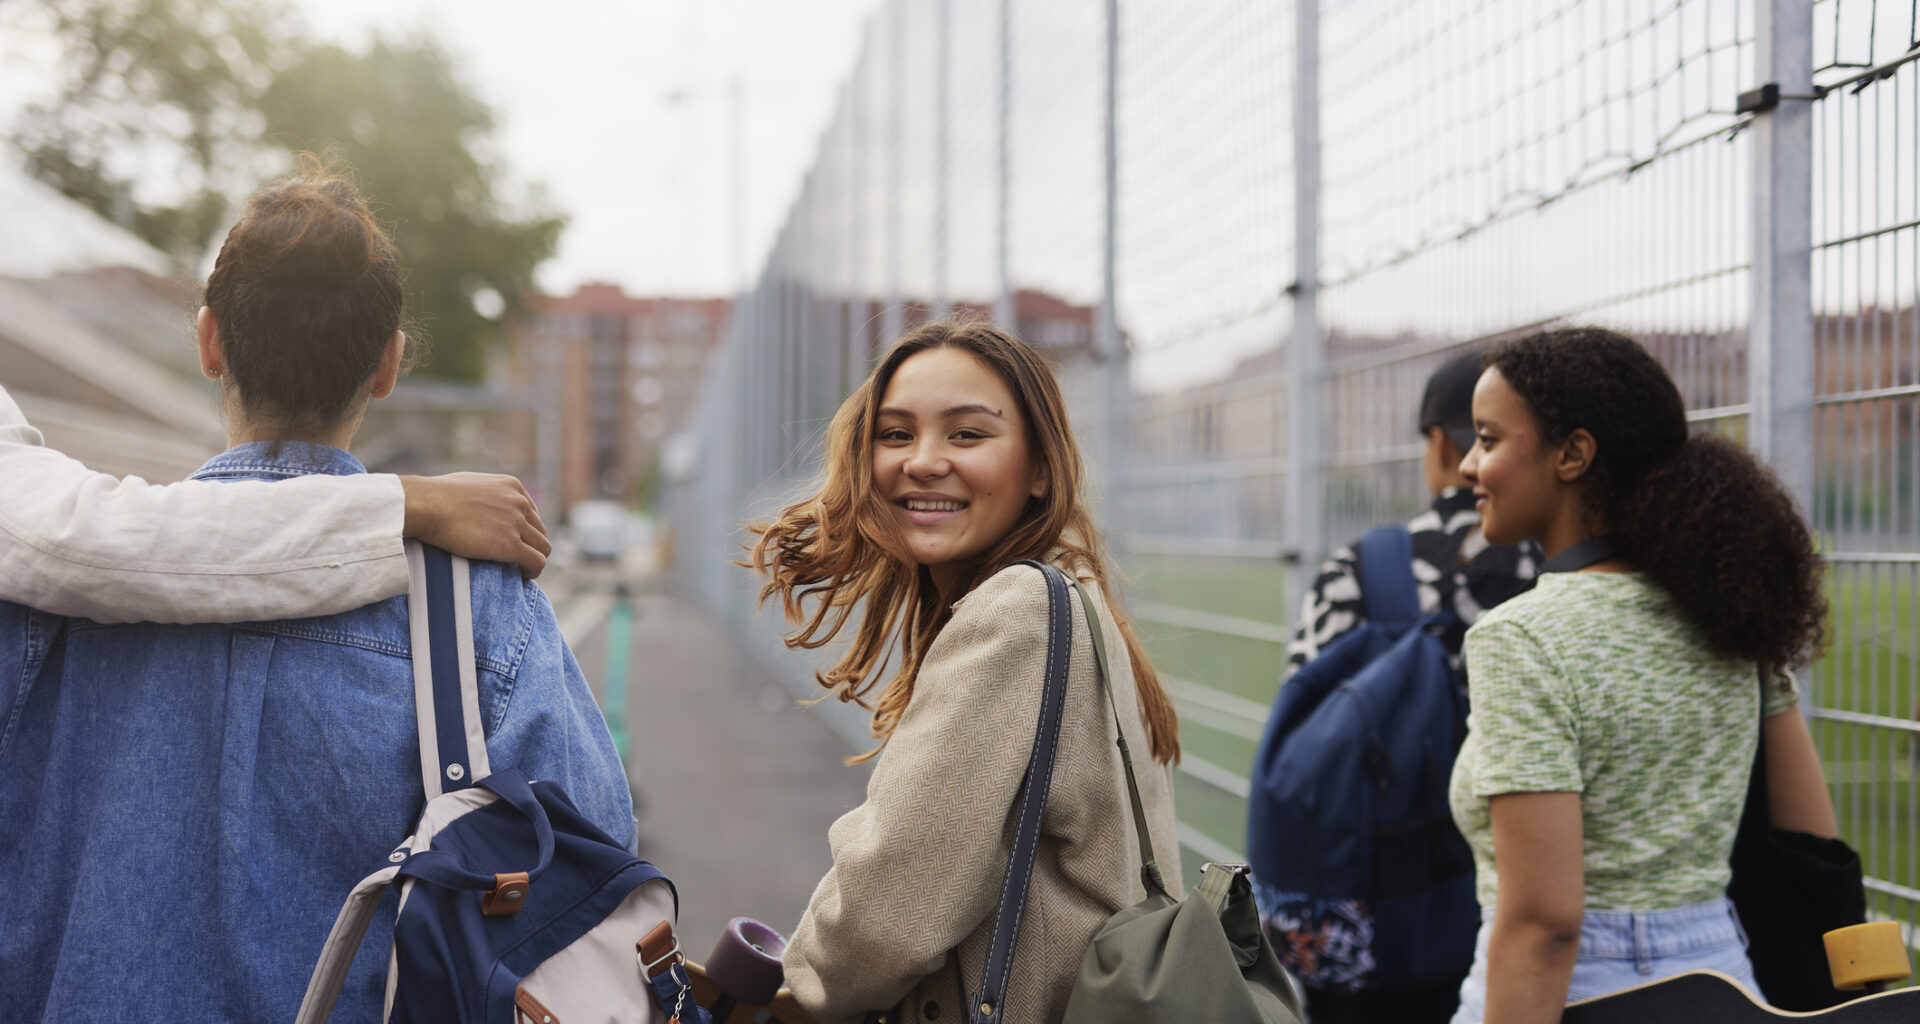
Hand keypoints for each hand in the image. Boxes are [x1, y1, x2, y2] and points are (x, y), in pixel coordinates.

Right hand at [400, 473, 550, 576]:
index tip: (514, 541)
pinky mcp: (510, 544)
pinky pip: (537, 561)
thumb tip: (477, 506)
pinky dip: (533, 571)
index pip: (531, 512)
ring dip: (534, 559)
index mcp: (512, 486)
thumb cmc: (436, 496)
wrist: (427, 505)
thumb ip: (483, 494)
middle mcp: (519, 503)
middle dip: (530, 545)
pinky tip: (522, 576)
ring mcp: (516, 523)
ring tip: (520, 570)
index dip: (524, 530)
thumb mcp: (469, 484)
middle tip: (516, 559)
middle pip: (539, 530)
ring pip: (543, 547)